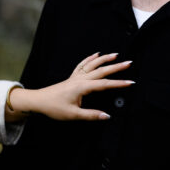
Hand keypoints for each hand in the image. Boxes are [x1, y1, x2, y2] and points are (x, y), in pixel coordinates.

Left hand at [8, 53, 132, 120]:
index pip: (104, 84)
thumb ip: (91, 115)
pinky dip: (90, 59)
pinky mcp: (71, 77)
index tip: (131, 82)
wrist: (38, 101)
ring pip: (92, 65)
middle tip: (129, 63)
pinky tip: (96, 54)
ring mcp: (75, 77)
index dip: (119, 83)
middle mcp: (80, 79)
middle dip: (116, 67)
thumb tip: (106, 115)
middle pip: (101, 71)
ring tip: (115, 55)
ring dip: (104, 59)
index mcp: (82, 87)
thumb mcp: (73, 115)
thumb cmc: (54, 107)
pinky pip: (83, 65)